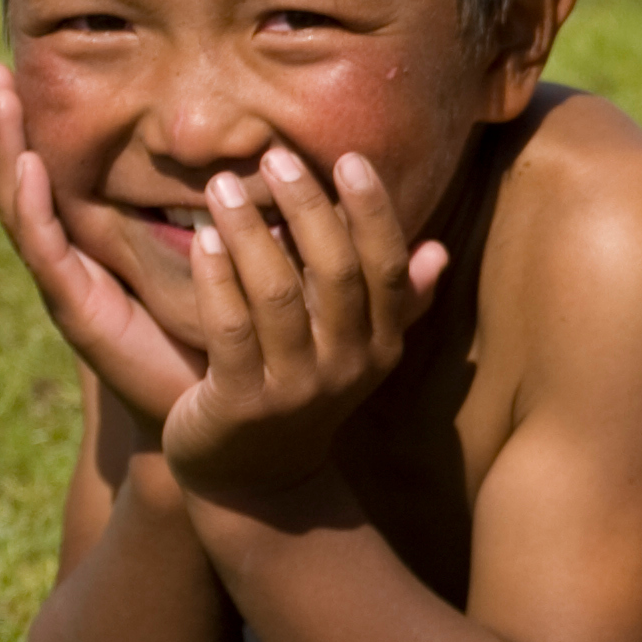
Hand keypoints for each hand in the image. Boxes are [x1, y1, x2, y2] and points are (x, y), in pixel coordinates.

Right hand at [0, 64, 203, 431]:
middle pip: (21, 179)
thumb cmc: (218, 327)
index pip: (53, 169)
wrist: (211, 406)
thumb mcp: (219, 253)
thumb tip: (252, 143)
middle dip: (4, 125)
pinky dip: (32, 205)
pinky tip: (28, 166)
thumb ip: (219, 209)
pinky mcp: (78, 309)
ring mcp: (67, 282)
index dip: (37, 123)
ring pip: (20, 207)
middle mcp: (71, 257)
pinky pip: (46, 249)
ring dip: (4, 150)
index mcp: (95, 240)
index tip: (26, 65)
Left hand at [162, 142, 448, 501]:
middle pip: (336, 273)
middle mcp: (346, 366)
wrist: (255, 484)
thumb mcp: (355, 354)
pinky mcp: (243, 404)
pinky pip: (231, 330)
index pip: (387, 269)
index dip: (373, 213)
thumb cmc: (299, 397)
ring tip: (222, 186)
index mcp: (379, 346)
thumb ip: (396, 304)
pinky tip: (203, 241)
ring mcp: (296, 388)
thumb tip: (438, 252)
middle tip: (274, 157)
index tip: (349, 160)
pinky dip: (217, 280)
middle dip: (308, 208)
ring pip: (279, 296)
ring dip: (251, 234)